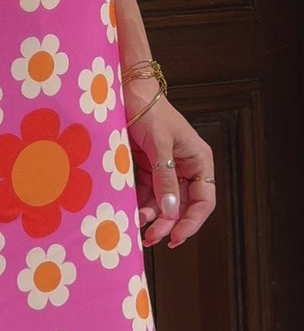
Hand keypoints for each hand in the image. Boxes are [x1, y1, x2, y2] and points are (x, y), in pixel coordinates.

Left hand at [126, 86, 216, 249]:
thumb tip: (170, 211)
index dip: (192, 221)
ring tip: (140, 231)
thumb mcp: (159, 144)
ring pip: (164, 203)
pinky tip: (133, 214)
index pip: (204, 199)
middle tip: (152, 238)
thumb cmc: (149, 111)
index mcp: (199, 161)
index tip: (176, 235)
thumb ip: (165, 178)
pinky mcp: (149, 168)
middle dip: (168, 223)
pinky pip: (149, 193)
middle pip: (183, 205)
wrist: (126, 92)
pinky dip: (142, 205)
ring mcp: (167, 169)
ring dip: (153, 218)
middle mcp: (186, 168)